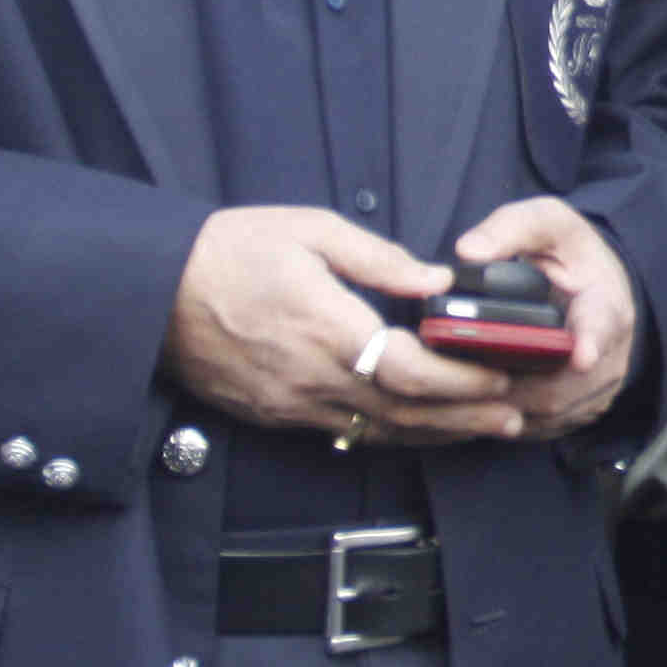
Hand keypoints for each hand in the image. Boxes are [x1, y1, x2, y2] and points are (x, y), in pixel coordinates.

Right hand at [165, 205, 522, 447]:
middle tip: (513, 416)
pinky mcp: (274, 415)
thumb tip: (436, 281)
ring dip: (434, 433)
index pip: (411, 371)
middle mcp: (312, 377)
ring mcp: (291, 404)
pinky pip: (343, 434)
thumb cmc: (230, 250)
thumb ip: (379, 259)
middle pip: (404, 412)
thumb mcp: (309, 231)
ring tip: (482, 429)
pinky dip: (388, 435)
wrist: (153, 289)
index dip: (463, 380)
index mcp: (326, 327)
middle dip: (465, 416)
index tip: (501, 375)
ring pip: (377, 432)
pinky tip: (417, 429)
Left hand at [446, 199, 643, 444]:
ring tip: (456, 392)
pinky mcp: (579, 411)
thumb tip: (469, 251)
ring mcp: (596, 389)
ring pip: (548, 410)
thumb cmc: (570, 254)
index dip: (592, 342)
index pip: (602, 325)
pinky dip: (505, 420)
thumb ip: (510, 228)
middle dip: (513, 382)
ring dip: (502, 405)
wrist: (597, 288)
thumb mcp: (547, 224)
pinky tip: (471, 405)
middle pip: (563, 382)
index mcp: (605, 303)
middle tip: (461, 377)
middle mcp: (609, 354)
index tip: (581, 356)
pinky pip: (541, 426)